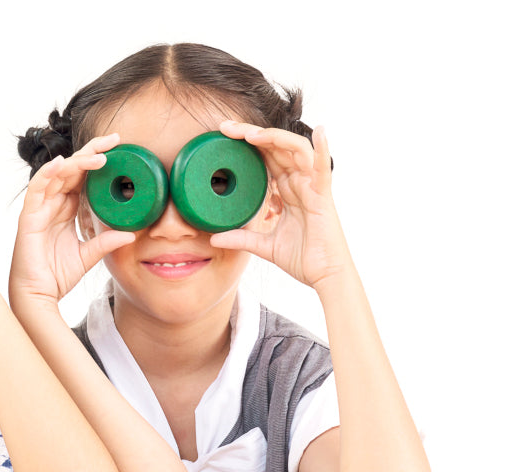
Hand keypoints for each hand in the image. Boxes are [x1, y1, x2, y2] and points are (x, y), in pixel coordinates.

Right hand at [10, 134, 135, 308]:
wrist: (39, 295)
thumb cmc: (56, 275)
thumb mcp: (88, 256)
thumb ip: (105, 242)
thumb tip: (131, 234)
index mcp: (65, 209)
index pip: (82, 176)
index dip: (97, 160)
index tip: (119, 148)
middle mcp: (52, 204)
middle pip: (71, 168)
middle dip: (91, 151)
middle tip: (113, 139)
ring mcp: (39, 208)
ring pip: (57, 174)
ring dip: (77, 162)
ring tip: (98, 155)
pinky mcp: (29, 217)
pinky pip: (37, 189)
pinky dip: (48, 174)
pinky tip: (62, 163)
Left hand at [212, 121, 351, 288]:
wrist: (324, 277)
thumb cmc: (302, 258)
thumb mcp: (264, 246)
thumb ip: (242, 238)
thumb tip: (213, 238)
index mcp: (287, 190)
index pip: (265, 158)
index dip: (247, 144)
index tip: (223, 135)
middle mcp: (300, 183)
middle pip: (276, 148)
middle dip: (252, 134)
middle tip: (226, 127)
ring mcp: (313, 187)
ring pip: (296, 151)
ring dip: (274, 138)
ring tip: (251, 134)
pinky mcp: (323, 197)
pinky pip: (324, 169)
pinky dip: (323, 149)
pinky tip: (321, 132)